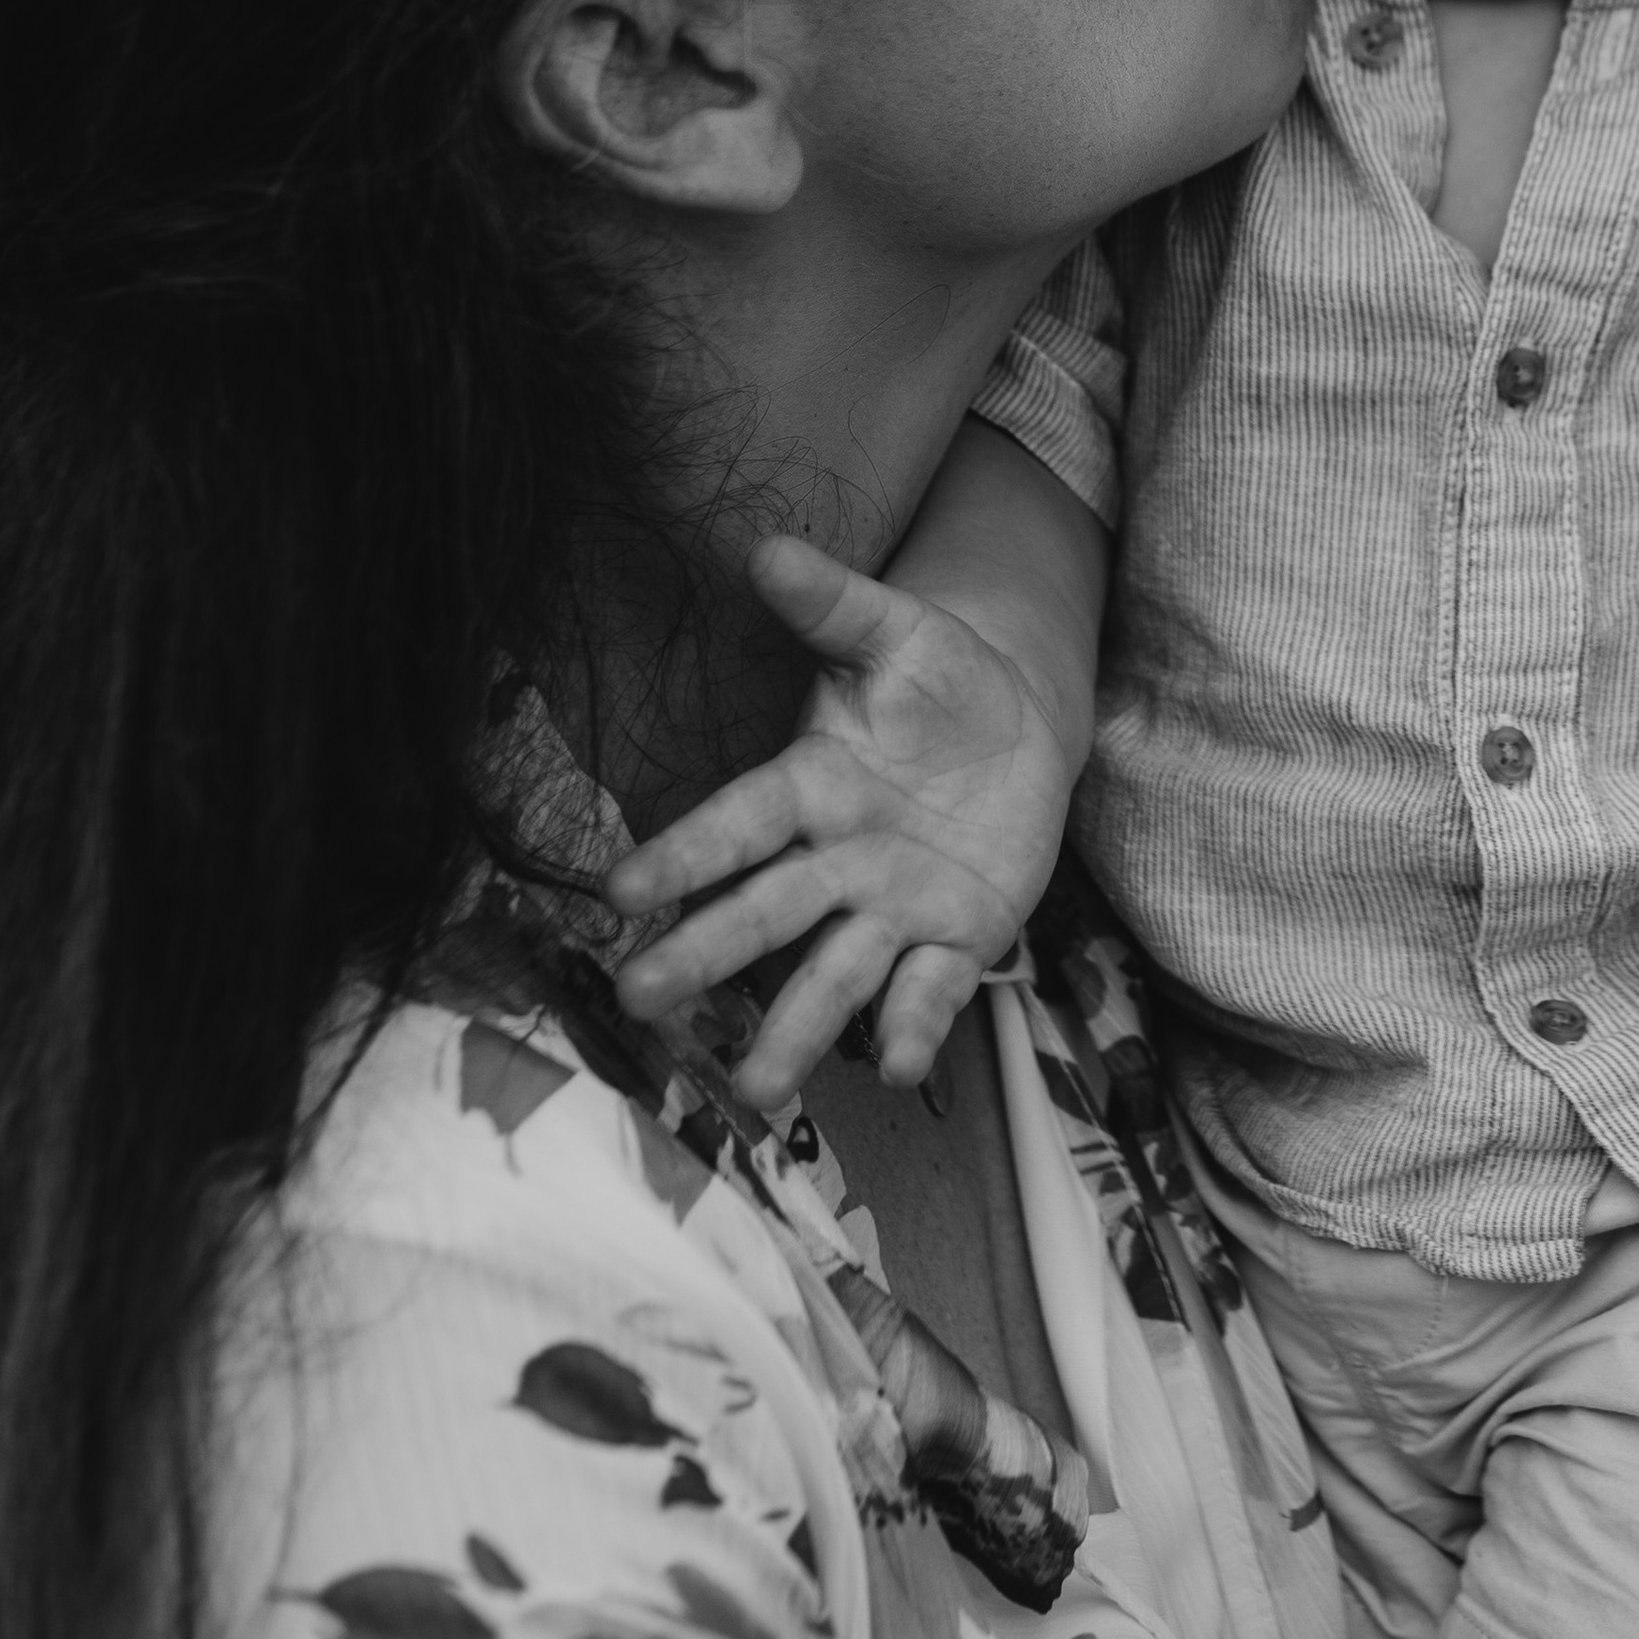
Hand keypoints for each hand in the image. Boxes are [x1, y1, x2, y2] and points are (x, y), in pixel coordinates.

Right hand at [605, 533, 1078, 1102]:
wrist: (1015, 727)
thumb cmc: (936, 678)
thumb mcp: (895, 632)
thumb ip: (834, 604)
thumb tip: (767, 548)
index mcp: (809, 784)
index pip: (737, 822)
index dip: (683, 853)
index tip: (622, 889)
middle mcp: (835, 860)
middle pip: (766, 912)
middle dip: (708, 953)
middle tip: (642, 999)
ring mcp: (890, 908)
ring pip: (835, 975)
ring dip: (797, 1030)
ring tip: (760, 1090)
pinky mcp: (954, 939)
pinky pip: (929, 988)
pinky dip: (915, 1025)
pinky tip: (900, 1066)